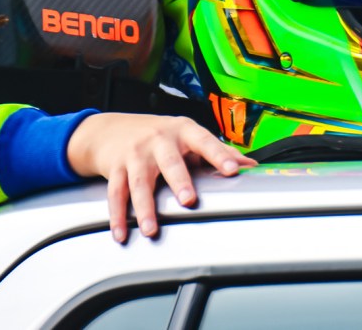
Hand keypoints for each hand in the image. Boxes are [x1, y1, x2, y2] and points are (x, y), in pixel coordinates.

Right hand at [66, 113, 256, 242]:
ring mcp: (135, 153)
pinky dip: (119, 215)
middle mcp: (159, 140)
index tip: (233, 169)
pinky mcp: (116, 167)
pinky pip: (116, 193)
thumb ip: (218, 150)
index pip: (205, 142)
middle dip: (179, 180)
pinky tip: (122, 232)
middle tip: (188, 200)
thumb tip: (251, 166)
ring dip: (145, 207)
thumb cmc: (157, 135)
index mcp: (183, 132)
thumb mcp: (187, 136)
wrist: (110, 129)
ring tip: (152, 229)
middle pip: (170, 161)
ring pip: (140, 181)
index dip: (219, 155)